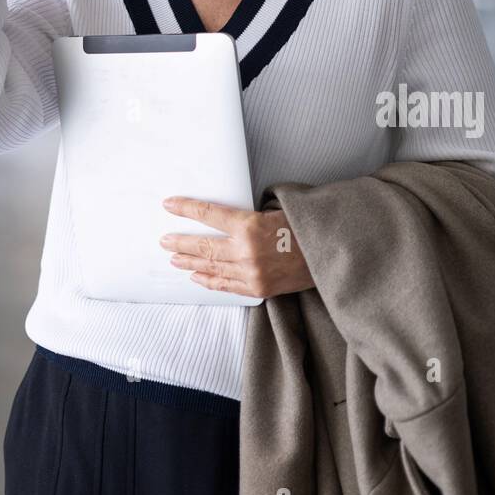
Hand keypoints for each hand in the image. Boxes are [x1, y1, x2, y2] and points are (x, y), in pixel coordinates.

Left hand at [159, 196, 315, 297]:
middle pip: (203, 246)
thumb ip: (246, 217)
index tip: (168, 205)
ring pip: (211, 267)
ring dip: (190, 262)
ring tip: (174, 258)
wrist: (329, 254)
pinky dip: (209, 281)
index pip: (208, 214)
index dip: (186, 209)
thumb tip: (221, 216)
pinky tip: (196, 277)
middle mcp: (246, 251)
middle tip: (164, 240)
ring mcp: (251, 273)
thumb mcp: (273, 211)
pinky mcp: (258, 289)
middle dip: (180, 242)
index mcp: (249, 225)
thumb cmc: (303, 226)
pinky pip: (226, 285)